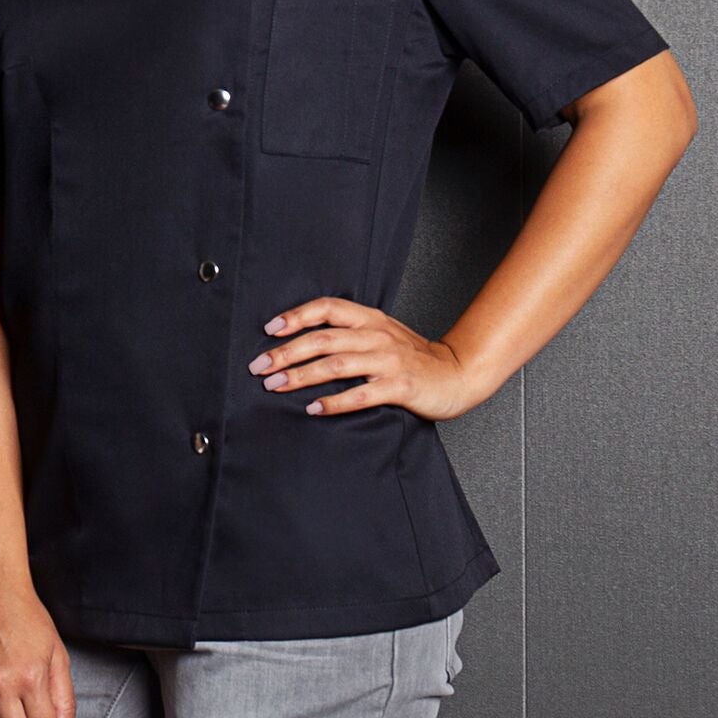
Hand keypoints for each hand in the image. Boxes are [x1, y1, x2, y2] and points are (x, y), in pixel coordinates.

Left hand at [248, 295, 483, 420]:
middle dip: (286, 352)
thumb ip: (349, 332)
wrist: (458, 374)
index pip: (327, 308)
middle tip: (258, 366)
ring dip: (301, 376)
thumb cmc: (413, 357)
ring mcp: (389, 361)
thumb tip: (301, 338)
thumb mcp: (381, 333)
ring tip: (275, 385)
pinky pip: (361, 394)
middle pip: (323, 339)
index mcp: (370, 319)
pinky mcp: (400, 387)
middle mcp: (377, 335)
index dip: (297, 315)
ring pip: (336, 364)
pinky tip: (313, 409)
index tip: (269, 329)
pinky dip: (334, 402)